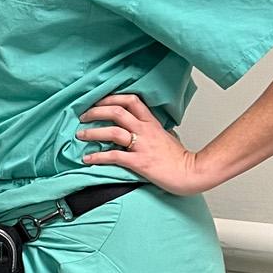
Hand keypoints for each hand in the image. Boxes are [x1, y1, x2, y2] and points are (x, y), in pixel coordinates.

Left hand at [77, 94, 214, 194]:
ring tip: (80, 135)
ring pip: (113, 131)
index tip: (97, 101)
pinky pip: (114, 156)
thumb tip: (145, 126)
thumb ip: (153, 129)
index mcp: (151, 123)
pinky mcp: (139, 162)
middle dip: (96, 111)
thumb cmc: (180, 158)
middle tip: (82, 116)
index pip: (131, 101)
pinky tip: (87, 159)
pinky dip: (97, 157)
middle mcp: (145, 130)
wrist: (193, 173)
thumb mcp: (166, 136)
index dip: (112, 98)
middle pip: (117, 111)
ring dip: (92, 132)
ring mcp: (142, 145)